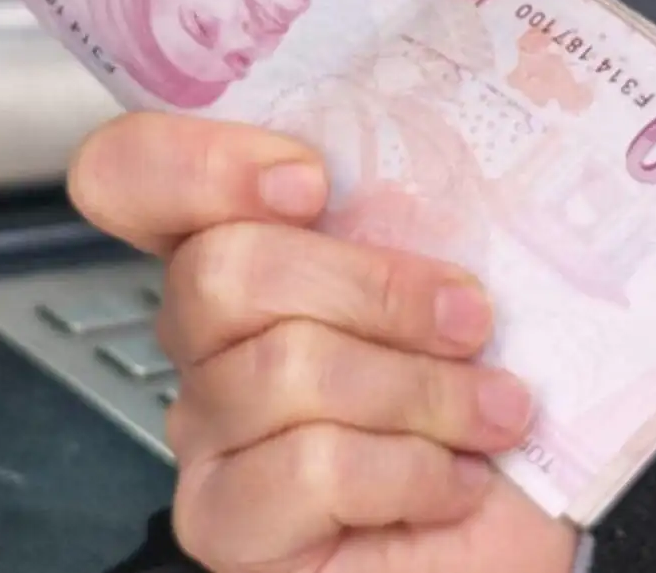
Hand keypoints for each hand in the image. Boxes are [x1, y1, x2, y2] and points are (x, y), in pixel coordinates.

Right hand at [70, 113, 580, 572]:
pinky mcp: (225, 523)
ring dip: (421, 391)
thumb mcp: (465, 271)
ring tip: (490, 412)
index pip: (131, 176)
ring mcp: (207, 434)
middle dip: (373, 289)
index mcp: (245, 249)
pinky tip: (451, 482)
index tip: (312, 181)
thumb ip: (414, 204)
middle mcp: (206, 339)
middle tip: (468, 319)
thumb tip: (435, 125)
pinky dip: (410, 469)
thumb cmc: (489, 400)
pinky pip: (309, 466)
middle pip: (221, 270)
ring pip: (282, 369)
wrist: (524, 530)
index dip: (198, 163)